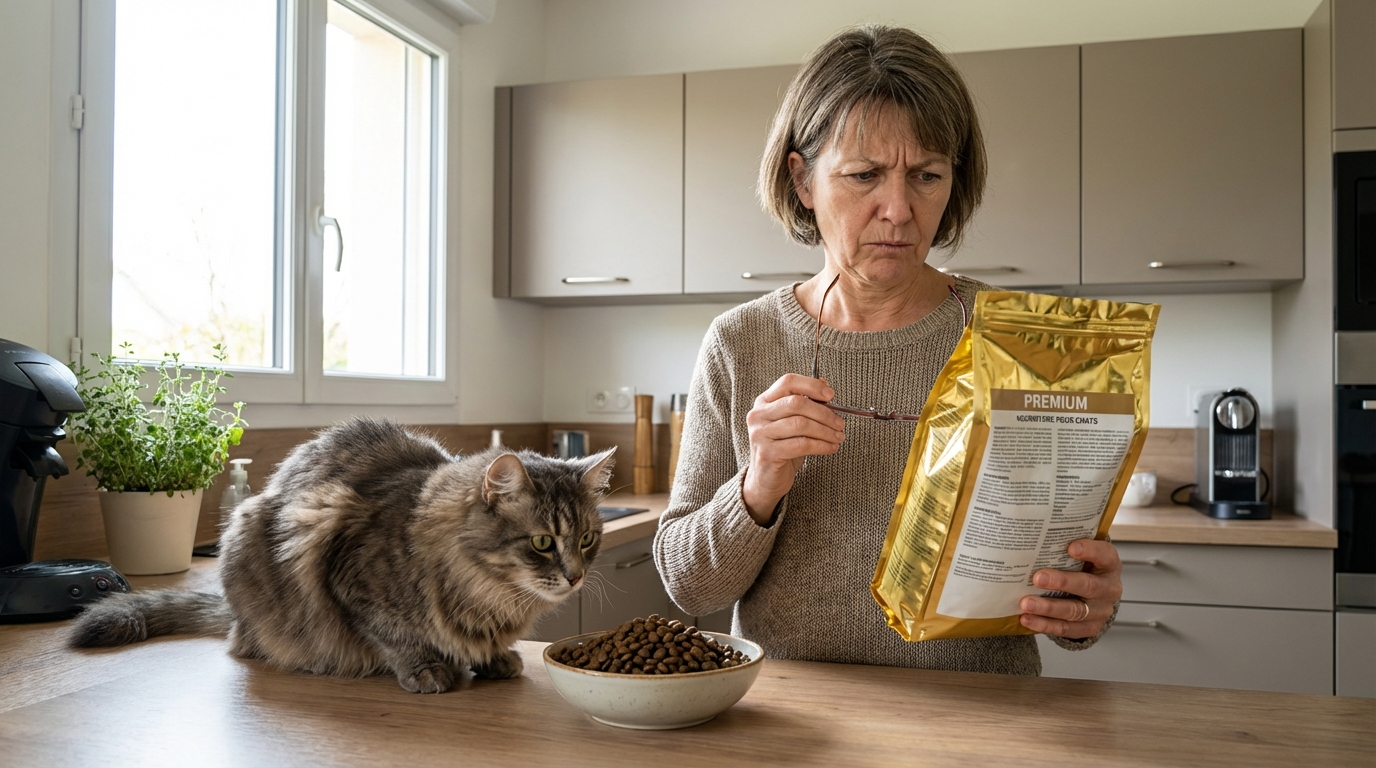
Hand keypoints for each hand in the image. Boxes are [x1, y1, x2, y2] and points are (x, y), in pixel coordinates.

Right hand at [742, 374, 845, 523]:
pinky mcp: (767, 453)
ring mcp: (760, 434)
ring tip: (838, 437)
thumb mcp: (793, 423)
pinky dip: (821, 445)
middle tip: (840, 423)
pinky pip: (801, 444)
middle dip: (824, 413)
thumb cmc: (782, 448)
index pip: (788, 382)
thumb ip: (806, 403)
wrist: (766, 480)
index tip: (831, 395)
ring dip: (825, 430)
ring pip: (800, 424)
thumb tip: (825, 385)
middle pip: (797, 403)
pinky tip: (831, 448)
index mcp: (764, 402)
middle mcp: (758, 415)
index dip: (811, 385)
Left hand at [1018, 539, 1122, 639]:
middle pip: (1088, 586)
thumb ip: (1064, 544)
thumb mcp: (1080, 554)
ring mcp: (1100, 611)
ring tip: (1026, 603)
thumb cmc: (1081, 567)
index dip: (1090, 551)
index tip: (1071, 547)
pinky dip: (1044, 624)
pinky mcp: (1089, 627)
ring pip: (1074, 611)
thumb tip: (1031, 535)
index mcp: (1109, 564)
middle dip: (1062, 582)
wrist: (1094, 595)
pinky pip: (1066, 629)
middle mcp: (1109, 588)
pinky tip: (1027, 619)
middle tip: (1038, 577)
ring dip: (1048, 608)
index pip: (1105, 555)